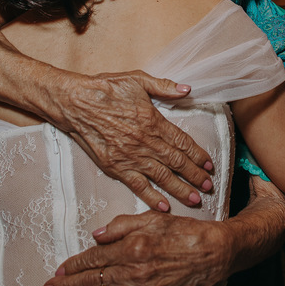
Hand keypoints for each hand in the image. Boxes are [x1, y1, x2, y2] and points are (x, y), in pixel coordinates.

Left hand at [40, 212, 231, 285]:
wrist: (211, 254)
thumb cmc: (182, 233)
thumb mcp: (151, 218)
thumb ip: (121, 225)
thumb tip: (96, 236)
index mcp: (130, 247)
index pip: (92, 259)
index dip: (72, 266)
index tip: (58, 272)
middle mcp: (131, 272)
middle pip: (88, 283)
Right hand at [52, 69, 212, 211]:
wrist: (74, 103)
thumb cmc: (105, 88)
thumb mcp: (137, 80)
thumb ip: (164, 86)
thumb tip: (188, 89)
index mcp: (153, 120)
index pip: (182, 142)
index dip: (198, 155)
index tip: (210, 165)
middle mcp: (145, 142)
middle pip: (177, 163)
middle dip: (195, 176)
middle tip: (209, 187)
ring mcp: (130, 156)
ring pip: (161, 177)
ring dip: (180, 190)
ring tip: (195, 200)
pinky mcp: (115, 167)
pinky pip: (137, 185)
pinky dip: (152, 197)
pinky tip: (164, 206)